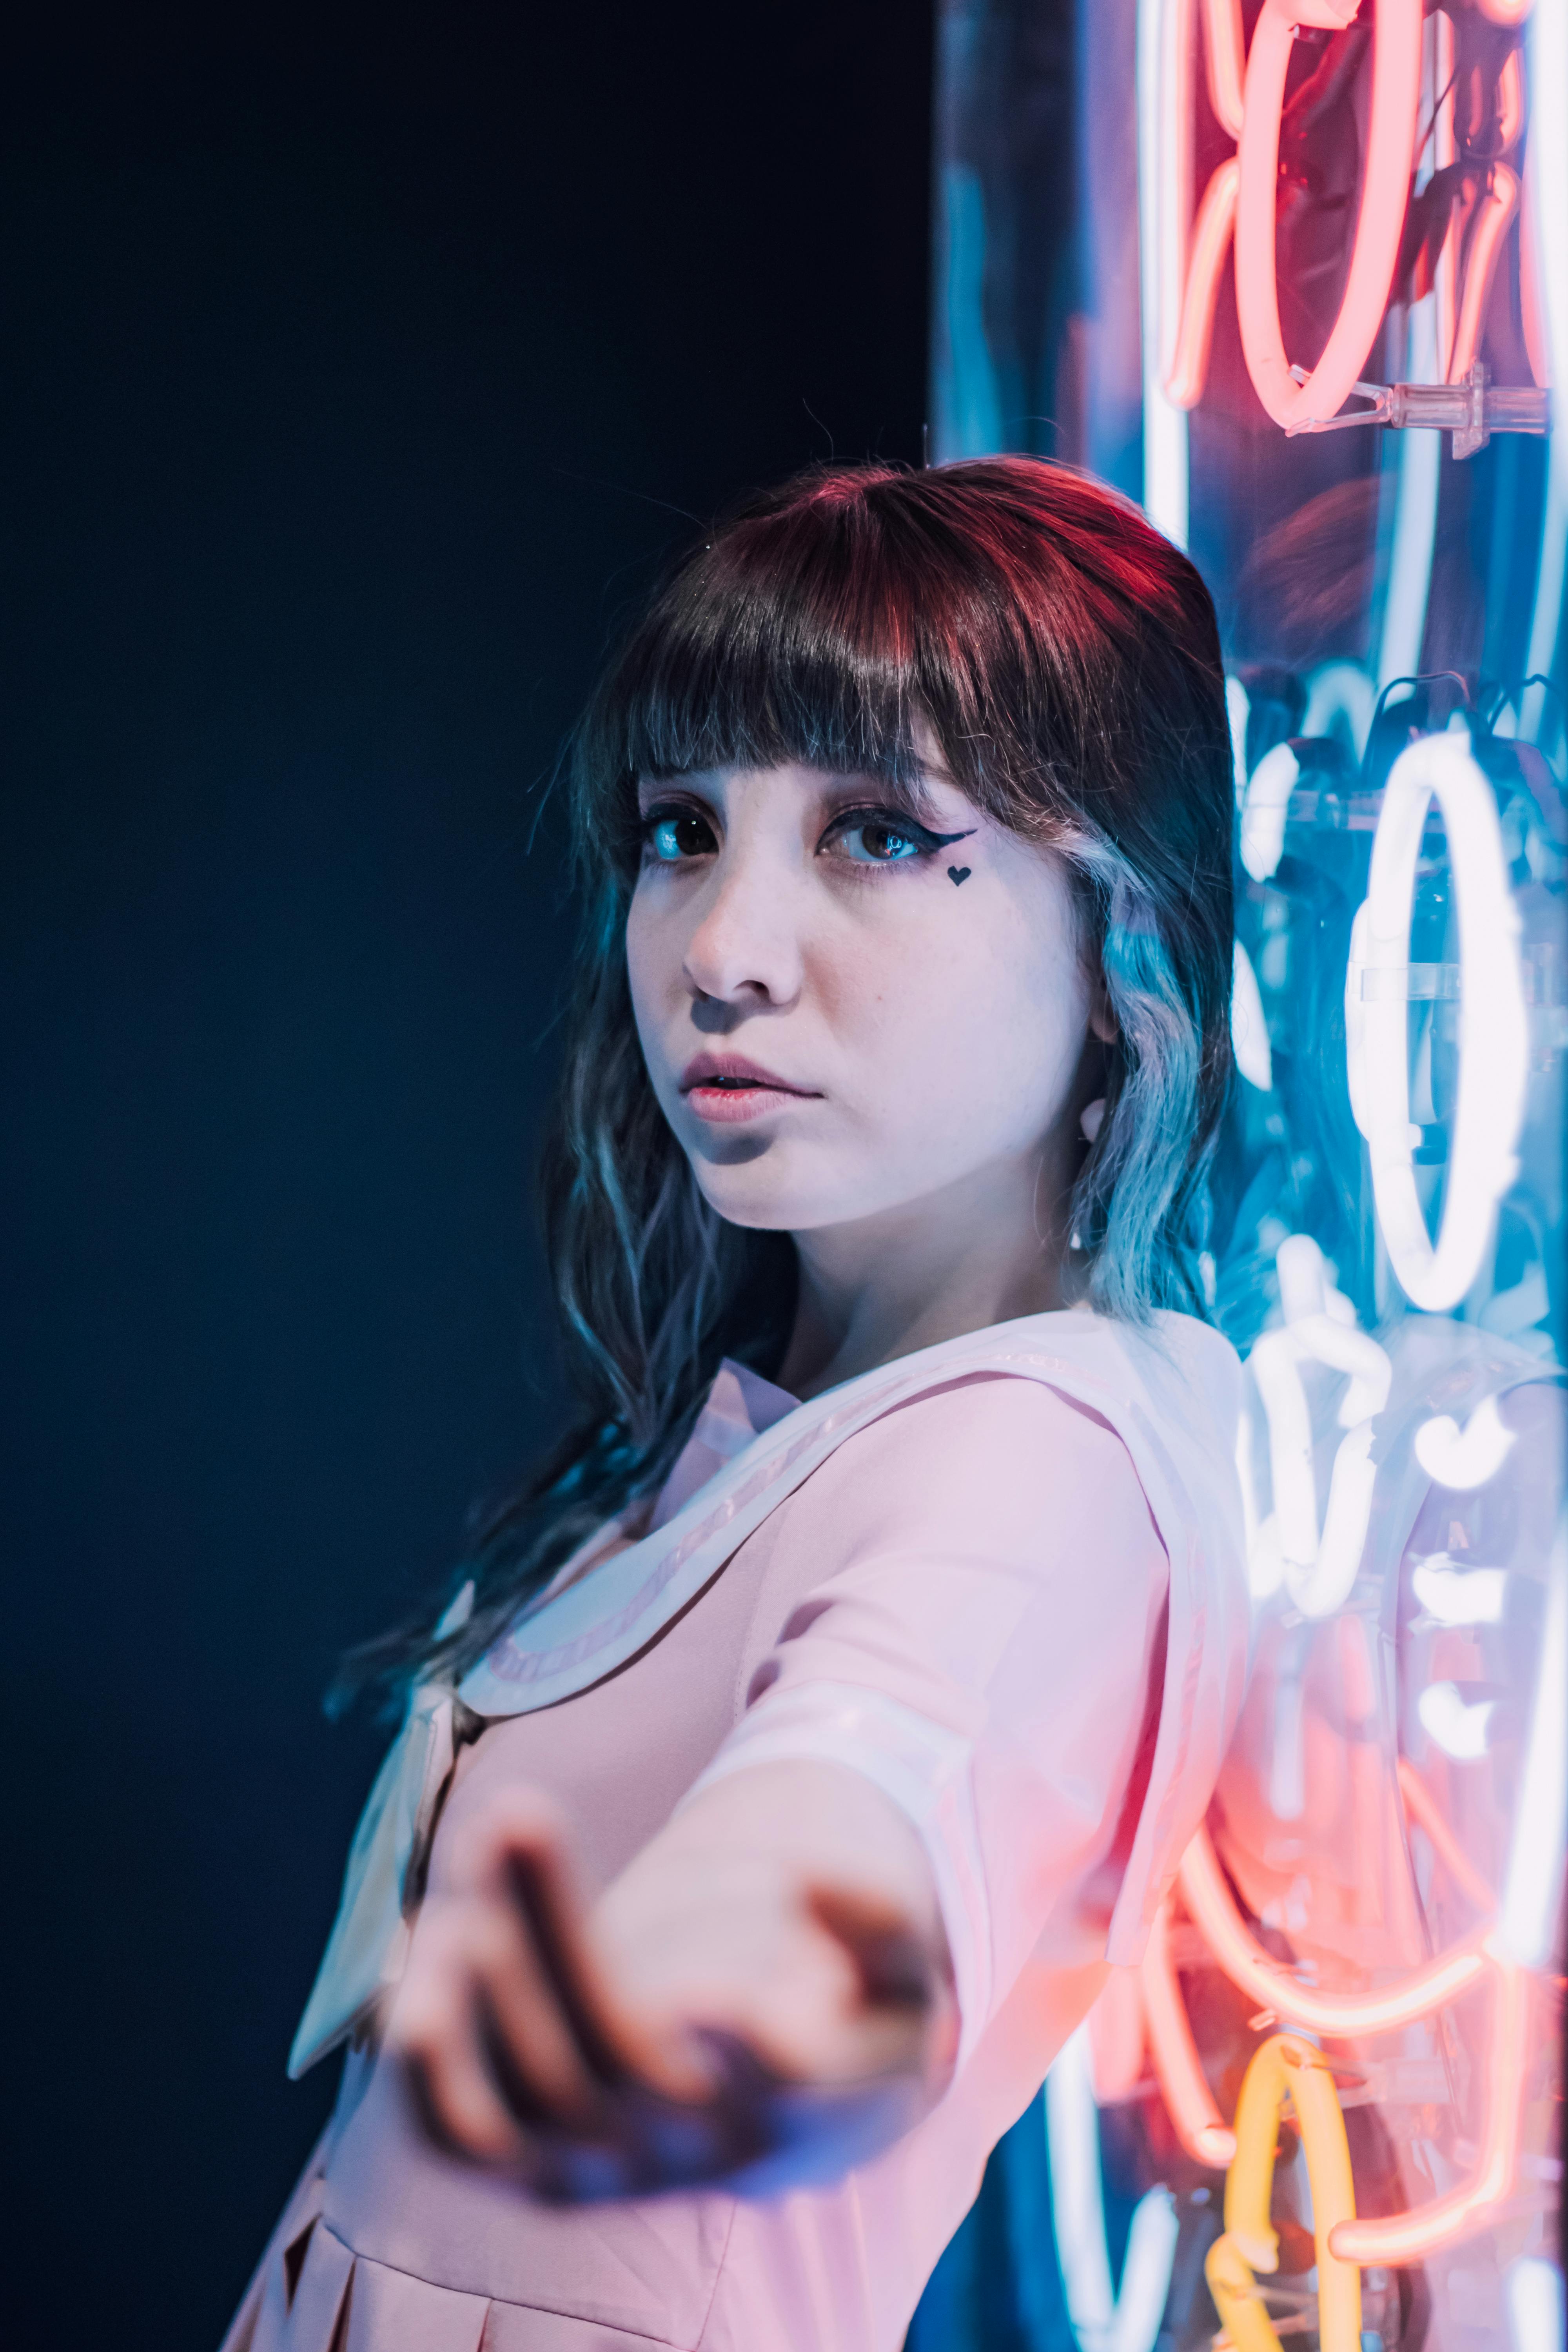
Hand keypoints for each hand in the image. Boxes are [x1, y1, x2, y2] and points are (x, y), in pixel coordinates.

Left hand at [386, 1769, 954, 2198]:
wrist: (795, 2090)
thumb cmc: (850, 2000)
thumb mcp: (902, 1962)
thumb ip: (877, 1919)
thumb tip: (805, 1884)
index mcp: (811, 2103)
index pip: (781, 2089)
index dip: (748, 2045)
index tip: (712, 1986)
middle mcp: (705, 2150)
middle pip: (619, 2060)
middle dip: (554, 1933)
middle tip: (518, 1811)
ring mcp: (617, 2169)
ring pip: (525, 2107)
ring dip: (474, 2000)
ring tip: (454, 1894)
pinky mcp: (545, 2165)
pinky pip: (465, 2140)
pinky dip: (426, 2066)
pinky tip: (415, 1958)